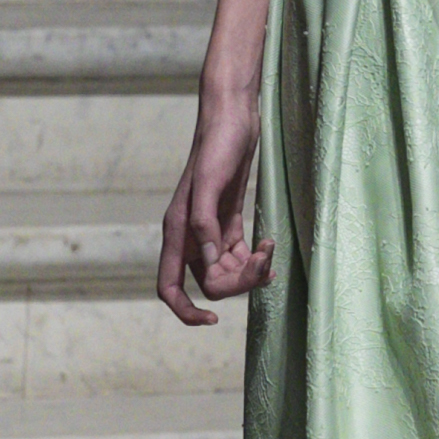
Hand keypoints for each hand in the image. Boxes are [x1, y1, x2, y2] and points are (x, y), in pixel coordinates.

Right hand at [157, 92, 273, 325]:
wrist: (233, 118)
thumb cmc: (218, 145)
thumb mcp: (211, 183)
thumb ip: (205, 223)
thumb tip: (209, 264)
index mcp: (177, 232)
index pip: (168, 286)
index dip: (186, 311)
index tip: (213, 321)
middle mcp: (190, 236)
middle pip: (208, 284)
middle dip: (237, 283)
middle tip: (263, 265)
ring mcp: (210, 230)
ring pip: (226, 272)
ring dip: (250, 271)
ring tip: (270, 252)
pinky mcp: (228, 221)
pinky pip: (238, 256)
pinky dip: (255, 260)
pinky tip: (269, 247)